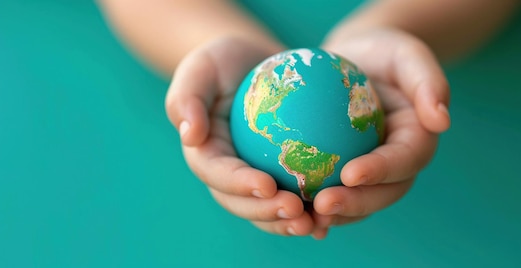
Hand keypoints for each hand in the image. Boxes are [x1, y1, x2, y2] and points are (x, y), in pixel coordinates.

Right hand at [165, 38, 315, 235]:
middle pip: (242, 203)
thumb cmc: (224, 61)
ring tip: (315, 224)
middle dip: (267, 214)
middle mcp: (227, 174)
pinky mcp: (280, 177)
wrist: (255, 64)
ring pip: (268, 210)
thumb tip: (190, 135)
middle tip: (297, 211)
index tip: (267, 185)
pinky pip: (296, 198)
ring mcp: (254, 179)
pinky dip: (311, 211)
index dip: (240, 185)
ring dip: (288, 223)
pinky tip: (332, 217)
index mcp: (205, 154)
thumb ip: (187, 96)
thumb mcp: (201, 66)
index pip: (218, 174)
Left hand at [310, 28, 450, 237]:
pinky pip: (334, 194)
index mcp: (418, 139)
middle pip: (384, 193)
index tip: (350, 174)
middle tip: (321, 204)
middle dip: (355, 204)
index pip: (405, 160)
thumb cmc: (382, 52)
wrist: (356, 61)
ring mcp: (373, 174)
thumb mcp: (406, 54)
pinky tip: (289, 213)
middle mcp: (399, 164)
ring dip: (334, 214)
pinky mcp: (347, 175)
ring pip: (359, 203)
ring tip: (304, 217)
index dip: (381, 171)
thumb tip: (441, 121)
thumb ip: (428, 81)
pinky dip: (315, 207)